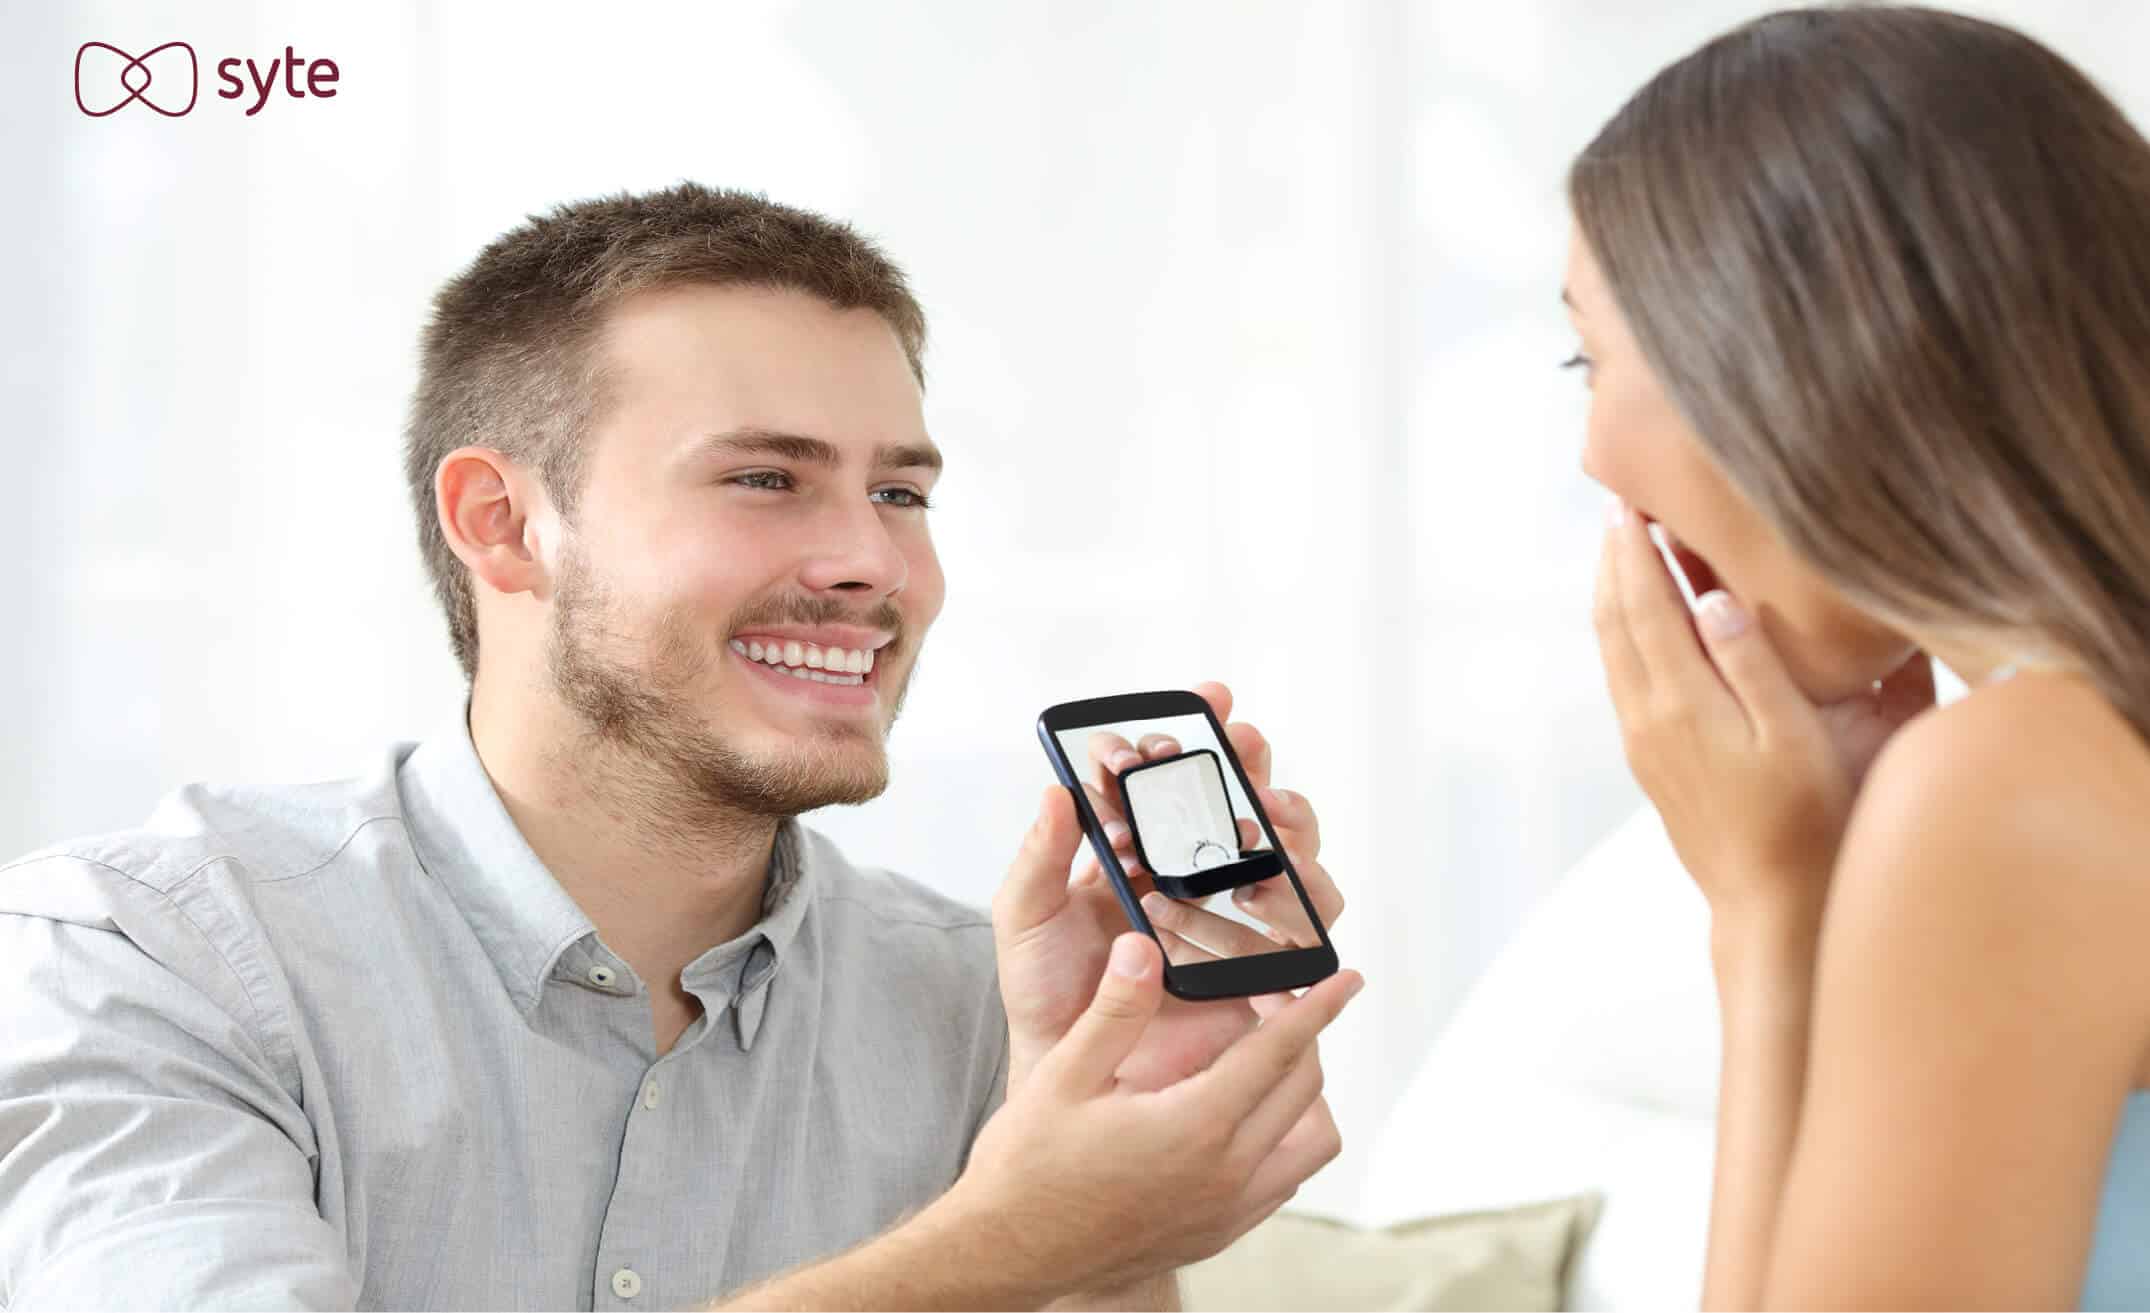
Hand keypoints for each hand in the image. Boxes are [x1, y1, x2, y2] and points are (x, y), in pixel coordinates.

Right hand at [951, 933, 1359, 1298]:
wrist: (1010, 1253)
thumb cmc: (1029, 1168)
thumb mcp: (1064, 1076)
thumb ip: (1114, 1011)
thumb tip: (1143, 948)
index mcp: (1194, 1126)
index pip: (1278, 1051)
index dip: (1317, 1008)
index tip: (1347, 979)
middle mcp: (1225, 1174)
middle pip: (1303, 1090)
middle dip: (1305, 1036)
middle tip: (1277, 1000)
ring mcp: (1226, 1210)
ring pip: (1308, 1143)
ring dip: (1302, 1094)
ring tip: (1268, 1059)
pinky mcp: (1217, 1233)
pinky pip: (1282, 1180)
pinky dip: (1284, 1139)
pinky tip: (1245, 1114)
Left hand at [994, 682, 1345, 1091]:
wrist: (1074, 1076)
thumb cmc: (1048, 997)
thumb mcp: (1027, 917)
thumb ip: (1040, 855)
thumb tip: (1057, 789)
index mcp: (1147, 852)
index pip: (1183, 779)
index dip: (1201, 733)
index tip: (1210, 701)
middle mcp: (1201, 878)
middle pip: (1249, 804)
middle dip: (1253, 767)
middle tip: (1242, 747)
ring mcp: (1239, 923)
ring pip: (1291, 857)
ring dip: (1285, 828)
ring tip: (1258, 822)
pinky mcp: (1266, 972)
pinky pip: (1305, 932)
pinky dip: (1297, 904)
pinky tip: (1262, 895)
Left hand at [1592, 503, 1934, 915]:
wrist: (1770, 905)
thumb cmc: (1806, 822)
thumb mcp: (1795, 737)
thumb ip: (1753, 664)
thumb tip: (1712, 595)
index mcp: (1681, 702)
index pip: (1644, 605)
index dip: (1633, 549)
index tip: (1627, 499)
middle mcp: (1647, 717)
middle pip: (1614, 619)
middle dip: (1614, 560)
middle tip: (1618, 507)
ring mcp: (1644, 742)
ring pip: (1613, 649)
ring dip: (1615, 595)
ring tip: (1623, 550)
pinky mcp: (1651, 761)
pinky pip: (1625, 676)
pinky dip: (1625, 633)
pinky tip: (1643, 623)